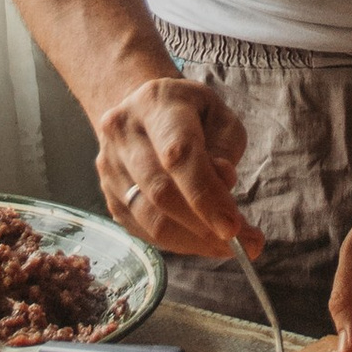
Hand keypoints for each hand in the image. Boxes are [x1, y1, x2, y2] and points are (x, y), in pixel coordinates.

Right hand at [91, 71, 253, 260]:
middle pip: (160, 191)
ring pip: (149, 218)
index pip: (178, 154)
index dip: (205, 195)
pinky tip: (203, 240)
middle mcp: (122, 132)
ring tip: (228, 247)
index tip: (233, 226)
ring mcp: (109, 166)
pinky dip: (178, 242)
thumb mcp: (219, 116)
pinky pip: (144, 230)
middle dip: (203, 225)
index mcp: (155, 103)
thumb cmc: (190, 114)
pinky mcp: (109, 195)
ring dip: (193, 241)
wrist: (144, 112)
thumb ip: (225, 147)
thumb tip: (224, 182)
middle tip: (242, 243)